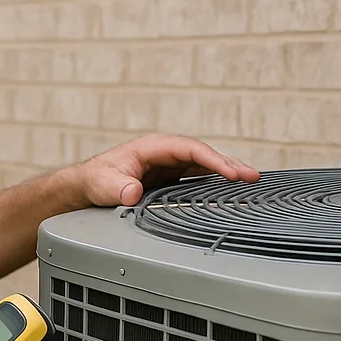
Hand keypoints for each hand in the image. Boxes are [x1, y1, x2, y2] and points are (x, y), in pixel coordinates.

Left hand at [73, 134, 260, 206]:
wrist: (87, 186)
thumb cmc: (95, 180)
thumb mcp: (102, 185)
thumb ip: (116, 188)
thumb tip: (131, 193)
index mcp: (153, 147)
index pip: (190, 149)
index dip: (212, 159)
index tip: (230, 173)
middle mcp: (166, 153)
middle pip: (203, 154)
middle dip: (228, 164)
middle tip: (253, 176)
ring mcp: (170, 165)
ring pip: (204, 165)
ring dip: (227, 171)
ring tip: (252, 181)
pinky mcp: (172, 177)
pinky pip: (199, 176)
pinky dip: (216, 181)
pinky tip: (232, 189)